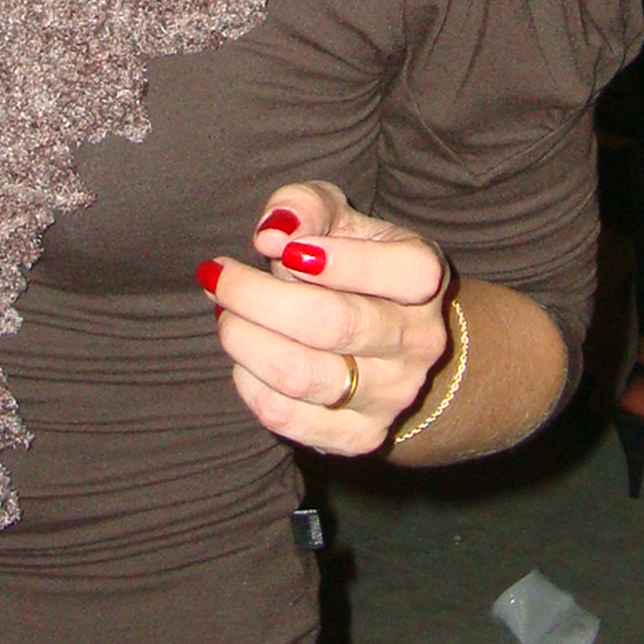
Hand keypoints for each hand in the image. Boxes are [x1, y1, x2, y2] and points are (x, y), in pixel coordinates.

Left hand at [198, 181, 449, 457]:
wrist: (386, 342)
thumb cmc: (352, 262)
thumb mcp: (338, 218)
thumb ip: (306, 206)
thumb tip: (272, 233)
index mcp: (424, 279)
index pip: (403, 272)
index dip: (340, 259)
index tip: (283, 249)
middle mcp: (418, 342)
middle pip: (332, 324)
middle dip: (257, 296)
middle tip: (219, 275)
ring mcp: (392, 396)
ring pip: (300, 374)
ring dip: (243, 337)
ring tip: (223, 312)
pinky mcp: (359, 436)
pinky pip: (284, 415)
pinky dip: (247, 379)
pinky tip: (244, 353)